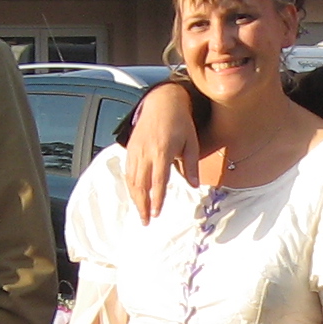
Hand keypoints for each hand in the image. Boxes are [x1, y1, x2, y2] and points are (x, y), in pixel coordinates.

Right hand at [122, 83, 198, 222]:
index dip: (156, 199)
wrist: (162, 102)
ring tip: (140, 212)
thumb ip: (191, 166)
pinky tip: (135, 195)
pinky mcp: (130, 148)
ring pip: (132, 179)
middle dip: (142, 205)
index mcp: (162, 151)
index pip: (157, 181)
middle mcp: (146, 152)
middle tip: (146, 221)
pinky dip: (130, 186)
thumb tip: (194, 186)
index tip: (156, 213)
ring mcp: (135, 150)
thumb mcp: (191, 142)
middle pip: (140, 184)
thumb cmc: (180, 123)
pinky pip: (128, 171)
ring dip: (135, 198)